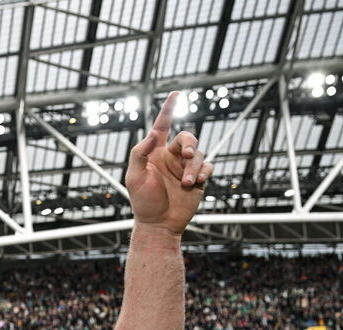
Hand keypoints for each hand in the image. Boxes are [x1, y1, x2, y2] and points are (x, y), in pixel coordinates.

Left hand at [125, 92, 210, 235]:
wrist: (159, 224)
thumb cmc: (143, 202)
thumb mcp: (134, 177)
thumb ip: (140, 153)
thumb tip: (152, 133)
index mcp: (155, 153)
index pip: (162, 126)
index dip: (168, 109)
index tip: (176, 93)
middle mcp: (171, 157)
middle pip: (187, 138)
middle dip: (190, 144)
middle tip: (188, 155)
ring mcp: (185, 168)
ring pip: (199, 154)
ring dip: (194, 166)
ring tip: (186, 182)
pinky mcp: (197, 179)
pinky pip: (207, 167)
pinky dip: (204, 172)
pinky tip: (196, 183)